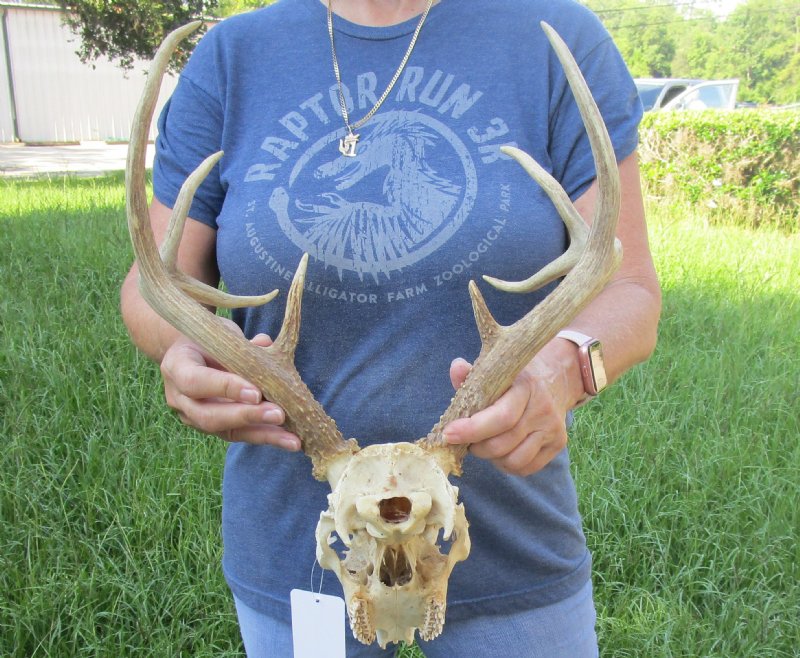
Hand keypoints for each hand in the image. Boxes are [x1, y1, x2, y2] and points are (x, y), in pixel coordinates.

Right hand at [159, 324, 300, 450]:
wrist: (190, 351)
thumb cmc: (207, 338)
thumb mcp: (219, 334)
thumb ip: (241, 343)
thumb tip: (266, 344)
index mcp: (177, 366)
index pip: (196, 382)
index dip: (225, 388)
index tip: (256, 393)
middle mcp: (179, 398)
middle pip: (209, 416)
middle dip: (247, 417)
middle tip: (279, 415)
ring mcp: (193, 417)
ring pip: (226, 432)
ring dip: (263, 435)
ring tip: (292, 439)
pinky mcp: (212, 428)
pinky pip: (239, 435)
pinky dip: (266, 436)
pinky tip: (289, 440)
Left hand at [443, 351, 573, 476]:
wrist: (554, 379)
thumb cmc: (514, 379)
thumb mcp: (495, 372)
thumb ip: (472, 374)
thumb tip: (456, 368)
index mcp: (526, 386)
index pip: (501, 417)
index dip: (472, 429)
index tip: (448, 434)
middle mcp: (543, 408)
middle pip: (503, 443)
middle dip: (477, 447)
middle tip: (466, 441)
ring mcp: (553, 428)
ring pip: (513, 460)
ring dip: (491, 458)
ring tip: (485, 445)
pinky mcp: (558, 445)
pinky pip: (526, 468)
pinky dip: (507, 465)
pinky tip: (501, 451)